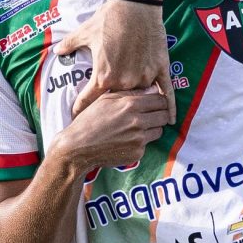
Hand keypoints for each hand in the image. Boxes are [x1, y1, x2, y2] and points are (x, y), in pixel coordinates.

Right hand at [47, 86, 170, 180]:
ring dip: (152, 129)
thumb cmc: (90, 120)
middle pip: (164, 116)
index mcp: (130, 105)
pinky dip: (140, 142)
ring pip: (159, 131)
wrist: (78, 147)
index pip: (160, 100)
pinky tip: (126, 140)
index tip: (155, 103)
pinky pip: (147, 145)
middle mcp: (138, 122)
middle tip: (151, 115)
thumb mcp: (106, 100)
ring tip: (137, 128)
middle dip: (159, 114)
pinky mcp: (137, 153)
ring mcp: (139, 139)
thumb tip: (152, 90)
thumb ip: (130, 94)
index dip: (159, 101)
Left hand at [56, 0, 168, 112]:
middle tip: (108, 117)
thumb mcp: (84, 32)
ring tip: (137, 114)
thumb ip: (69, 45)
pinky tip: (170, 120)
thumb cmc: (108, 18)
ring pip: (141, 98)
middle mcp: (124, 81)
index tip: (77, 117)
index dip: (82, 109)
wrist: (134, 5)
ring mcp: (144, 76)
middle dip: (113, 108)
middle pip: (118, 103)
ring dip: (139, 104)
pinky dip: (169, 107)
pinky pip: (166, 93)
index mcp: (103, 76)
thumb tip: (57, 52)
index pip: (91, 101)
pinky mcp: (160, 69)